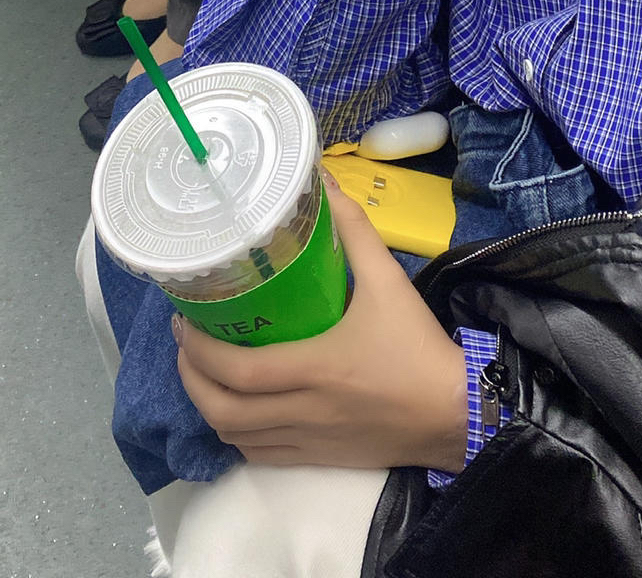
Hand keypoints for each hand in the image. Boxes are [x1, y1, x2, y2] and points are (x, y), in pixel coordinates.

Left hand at [175, 177, 467, 470]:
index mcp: (316, 368)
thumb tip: (324, 182)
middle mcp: (303, 411)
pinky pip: (261, 455)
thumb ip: (355, 232)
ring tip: (205, 371)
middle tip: (186, 344)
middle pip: (223, 411)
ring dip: (210, 406)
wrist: (458, 414)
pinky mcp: (320, 459)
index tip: (183, 321)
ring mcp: (309, 441)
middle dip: (191, 380)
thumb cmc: (418, 348)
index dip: (199, 351)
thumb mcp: (390, 282)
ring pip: (236, 438)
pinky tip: (239, 407)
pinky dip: (238, 433)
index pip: (237, 371)